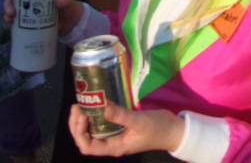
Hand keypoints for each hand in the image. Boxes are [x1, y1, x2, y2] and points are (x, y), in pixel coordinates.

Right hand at [3, 0, 82, 35]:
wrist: (68, 25)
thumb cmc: (68, 7)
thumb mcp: (69, 2)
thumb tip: (58, 1)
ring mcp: (25, 1)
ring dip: (6, 4)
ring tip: (11, 13)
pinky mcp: (22, 14)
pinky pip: (10, 14)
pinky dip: (7, 17)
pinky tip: (9, 20)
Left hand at [69, 102, 183, 155]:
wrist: (173, 130)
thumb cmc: (157, 129)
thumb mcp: (139, 122)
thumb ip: (122, 116)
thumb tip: (103, 108)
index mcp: (114, 147)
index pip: (88, 147)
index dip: (80, 133)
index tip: (83, 116)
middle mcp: (111, 143)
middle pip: (86, 139)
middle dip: (77, 125)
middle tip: (77, 107)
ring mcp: (115, 135)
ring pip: (92, 131)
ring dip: (84, 119)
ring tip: (81, 104)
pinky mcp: (120, 126)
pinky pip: (103, 123)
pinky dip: (96, 114)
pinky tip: (96, 103)